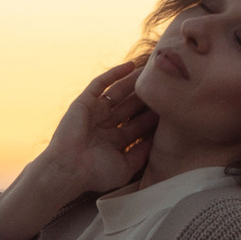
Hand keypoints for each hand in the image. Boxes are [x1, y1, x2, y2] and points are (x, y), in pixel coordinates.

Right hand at [0, 59, 157, 239]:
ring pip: (119, 92)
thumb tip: (158, 139)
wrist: (68, 169)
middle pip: (131, 106)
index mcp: (115, 141)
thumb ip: (142, 152)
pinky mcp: (84, 102)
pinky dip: (114, 74)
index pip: (138, 124)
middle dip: (147, 96)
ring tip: (151, 71)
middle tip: (165, 84)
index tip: (172, 106)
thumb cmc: (95, 173)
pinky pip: (100, 84)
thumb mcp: (126, 166)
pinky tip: (130, 65)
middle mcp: (105, 125)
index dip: (153, 116)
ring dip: (134, 81)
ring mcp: (95, 112)